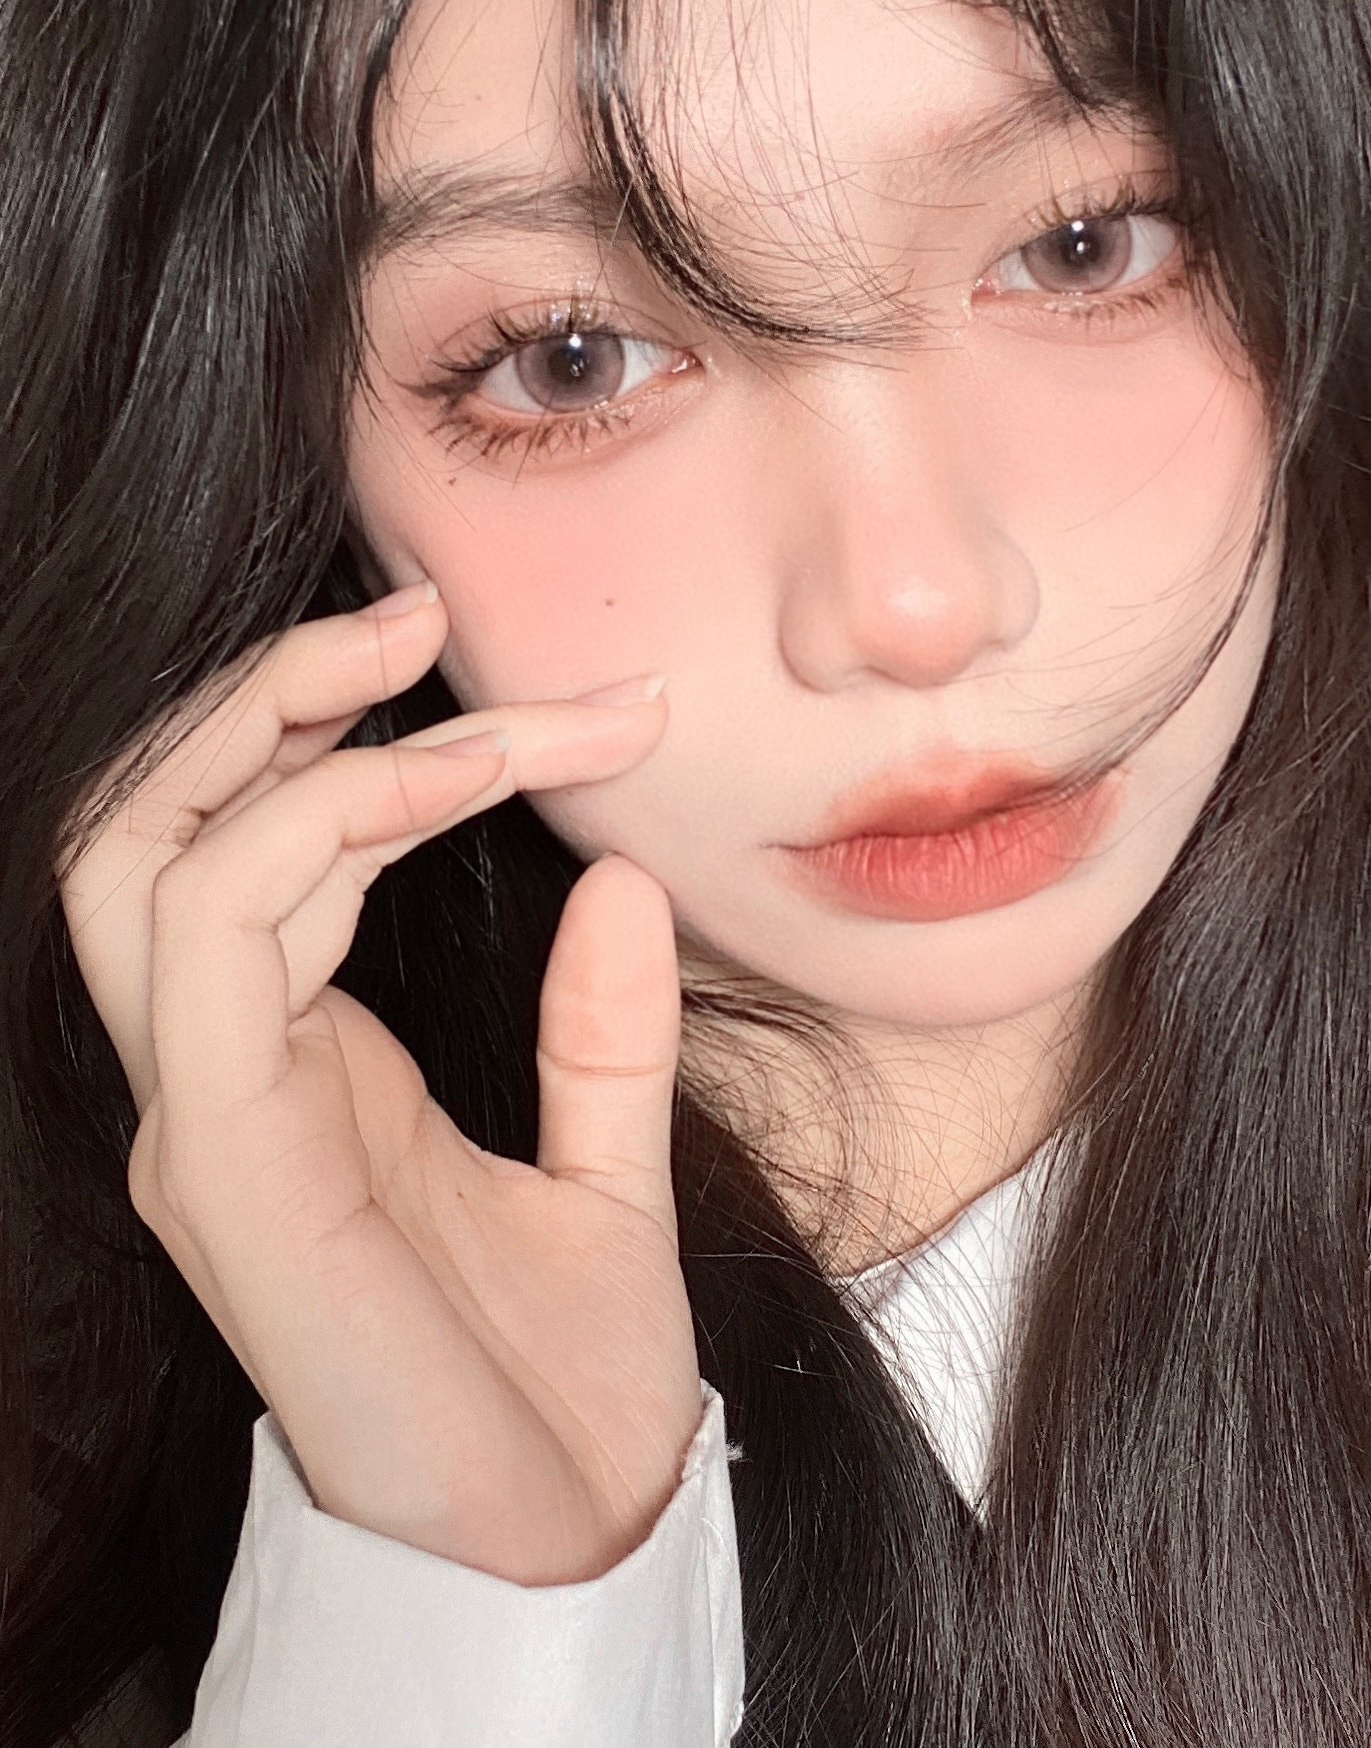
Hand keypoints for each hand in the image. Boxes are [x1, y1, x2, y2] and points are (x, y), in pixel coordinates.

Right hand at [54, 585, 702, 1584]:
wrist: (572, 1539)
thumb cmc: (565, 1373)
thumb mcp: (602, 1166)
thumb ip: (597, 1029)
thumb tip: (621, 875)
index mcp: (294, 1078)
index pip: (255, 856)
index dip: (356, 743)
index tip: (519, 685)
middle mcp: (224, 1086)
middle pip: (157, 827)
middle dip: (270, 698)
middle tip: (419, 616)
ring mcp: (209, 1127)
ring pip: (154, 860)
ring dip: (291, 738)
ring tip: (431, 670)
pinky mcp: (231, 1170)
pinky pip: (217, 948)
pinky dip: (317, 834)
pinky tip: (452, 786)